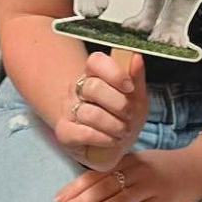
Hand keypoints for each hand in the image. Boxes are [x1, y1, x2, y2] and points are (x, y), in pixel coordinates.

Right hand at [53, 51, 146, 171]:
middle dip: (119, 104)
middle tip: (129, 114)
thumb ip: (136, 77)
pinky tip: (112, 140)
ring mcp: (68, 110)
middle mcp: (77, 89)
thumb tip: (135, 57)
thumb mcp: (136, 97)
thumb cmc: (123, 116)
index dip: (114, 73)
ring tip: (123, 131)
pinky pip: (84, 133)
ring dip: (114, 125)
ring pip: (90, 114)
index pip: (95, 61)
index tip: (130, 87)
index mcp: (93, 73)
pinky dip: (104, 138)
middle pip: (93, 88)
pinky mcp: (64, 132)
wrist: (112, 144)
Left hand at [53, 136, 201, 201]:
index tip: (58, 198)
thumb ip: (119, 172)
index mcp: (130, 161)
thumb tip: (88, 188)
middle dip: (81, 199)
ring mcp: (151, 187)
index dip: (77, 186)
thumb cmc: (166, 168)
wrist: (201, 166)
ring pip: (119, 198)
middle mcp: (138, 171)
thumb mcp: (141, 163)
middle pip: (105, 186)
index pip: (98, 174)